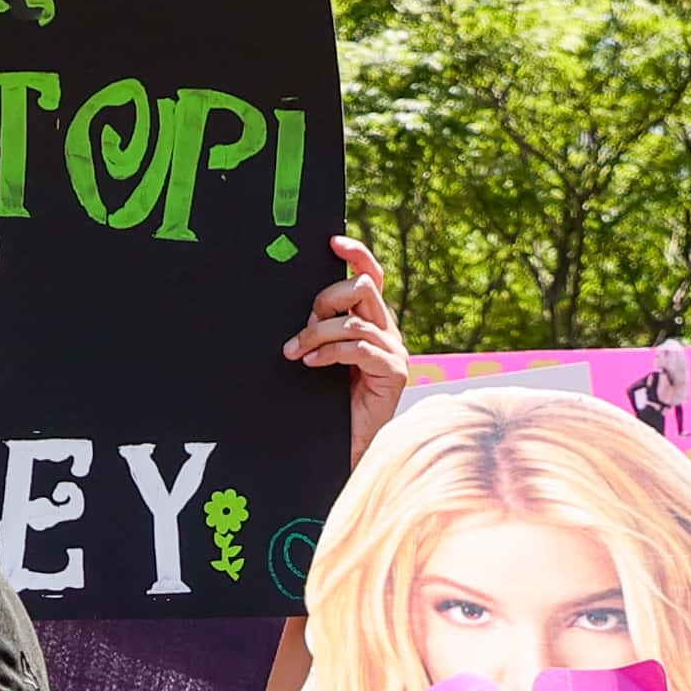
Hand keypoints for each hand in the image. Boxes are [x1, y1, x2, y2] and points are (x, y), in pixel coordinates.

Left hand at [282, 235, 406, 462]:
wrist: (346, 447)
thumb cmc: (329, 403)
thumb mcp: (323, 357)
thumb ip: (322, 330)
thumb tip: (305, 310)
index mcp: (372, 322)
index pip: (372, 275)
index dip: (356, 254)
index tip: (332, 242)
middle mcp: (387, 331)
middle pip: (362, 288)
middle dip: (325, 300)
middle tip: (302, 329)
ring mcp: (394, 351)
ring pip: (354, 320)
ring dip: (317, 333)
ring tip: (296, 353)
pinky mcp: (393, 373)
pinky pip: (358, 347)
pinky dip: (329, 352)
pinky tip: (312, 364)